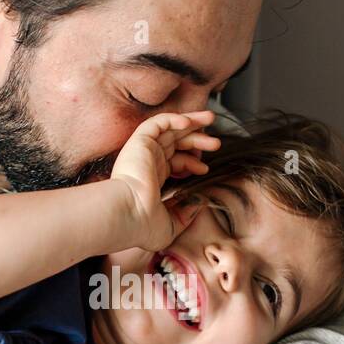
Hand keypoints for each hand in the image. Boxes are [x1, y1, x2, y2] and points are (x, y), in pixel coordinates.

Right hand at [109, 110, 221, 251]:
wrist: (128, 215)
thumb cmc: (142, 225)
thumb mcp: (170, 225)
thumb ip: (185, 214)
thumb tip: (200, 203)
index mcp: (152, 178)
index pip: (175, 161)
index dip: (192, 162)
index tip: (205, 170)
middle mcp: (147, 162)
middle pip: (176, 142)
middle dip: (197, 138)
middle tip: (215, 142)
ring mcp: (143, 151)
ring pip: (169, 128)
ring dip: (191, 122)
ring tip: (210, 119)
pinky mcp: (140, 142)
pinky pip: (158, 122)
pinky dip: (174, 118)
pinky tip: (189, 122)